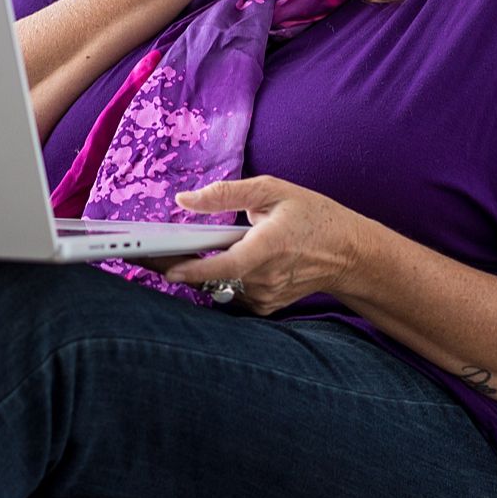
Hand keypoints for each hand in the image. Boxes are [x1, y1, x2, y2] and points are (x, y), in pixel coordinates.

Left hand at [131, 175, 375, 315]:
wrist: (348, 253)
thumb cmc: (312, 216)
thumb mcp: (272, 190)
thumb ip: (226, 194)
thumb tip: (184, 200)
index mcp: (269, 246)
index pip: (224, 266)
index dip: (192, 270)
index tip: (164, 267)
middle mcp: (266, 277)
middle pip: (211, 277)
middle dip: (180, 265)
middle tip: (148, 252)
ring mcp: (265, 296)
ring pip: (217, 287)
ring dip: (200, 271)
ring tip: (184, 253)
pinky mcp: (264, 307)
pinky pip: (230, 294)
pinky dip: (220, 279)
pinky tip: (222, 262)